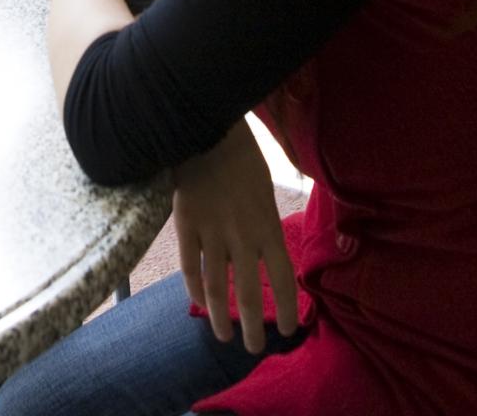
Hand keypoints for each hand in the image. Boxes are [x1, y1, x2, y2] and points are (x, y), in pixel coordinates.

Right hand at [172, 119, 298, 352]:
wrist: (205, 128)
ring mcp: (212, 233)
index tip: (290, 329)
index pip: (284, 279)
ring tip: (222, 336)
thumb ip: (263, 222)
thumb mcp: (264, 190)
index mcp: (267, 226)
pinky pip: (189, 265)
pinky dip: (193, 288)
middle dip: (253, 326)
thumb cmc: (240, 155)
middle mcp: (242, 237)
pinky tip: (198, 304)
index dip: (288, 309)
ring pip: (216, 287)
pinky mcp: (186, 225)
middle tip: (253, 348)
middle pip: (249, 293)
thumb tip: (265, 249)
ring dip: (220, 316)